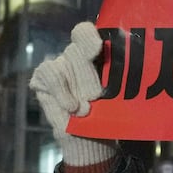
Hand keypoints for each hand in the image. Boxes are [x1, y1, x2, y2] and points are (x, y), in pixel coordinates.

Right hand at [29, 22, 117, 168]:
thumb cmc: (109, 114)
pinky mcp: (42, 81)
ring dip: (73, 88)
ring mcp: (58, 66)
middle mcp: (75, 56)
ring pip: (62, 65)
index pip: (86, 33)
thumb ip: (120, 83)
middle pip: (76, 51)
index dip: (88, 37)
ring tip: (83, 110)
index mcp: (95, 54)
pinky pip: (47, 76)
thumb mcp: (119, 99)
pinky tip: (70, 108)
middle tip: (96, 96)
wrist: (89, 139)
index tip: (97, 48)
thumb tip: (131, 74)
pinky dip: (60, 93)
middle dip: (87, 75)